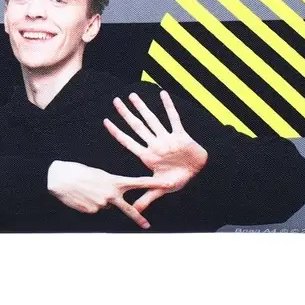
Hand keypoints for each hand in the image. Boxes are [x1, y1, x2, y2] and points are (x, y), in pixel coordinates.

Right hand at [47, 160, 156, 228]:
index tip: (167, 185)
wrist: (60, 178)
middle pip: (128, 209)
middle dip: (138, 217)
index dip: (153, 184)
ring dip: (100, 201)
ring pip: (106, 207)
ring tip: (87, 191)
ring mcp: (102, 205)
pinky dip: (90, 204)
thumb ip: (110, 185)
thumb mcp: (98, 174)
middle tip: (147, 225)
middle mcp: (111, 195)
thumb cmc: (78, 172)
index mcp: (114, 182)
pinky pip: (95, 210)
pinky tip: (81, 197)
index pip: (138, 183)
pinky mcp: (92, 211)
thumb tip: (112, 199)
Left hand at [104, 90, 207, 212]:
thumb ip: (147, 197)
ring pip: (152, 120)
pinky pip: (173, 118)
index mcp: (148, 156)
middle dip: (126, 114)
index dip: (117, 132)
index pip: (128, 142)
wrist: (198, 172)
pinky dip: (169, 106)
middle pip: (137, 126)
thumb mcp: (161, 188)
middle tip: (115, 101)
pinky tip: (162, 94)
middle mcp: (155, 144)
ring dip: (143, 108)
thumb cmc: (178, 178)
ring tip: (132, 95)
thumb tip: (135, 210)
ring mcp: (166, 138)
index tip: (106, 121)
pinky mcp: (180, 135)